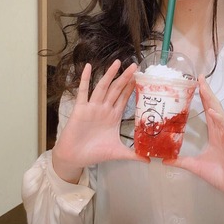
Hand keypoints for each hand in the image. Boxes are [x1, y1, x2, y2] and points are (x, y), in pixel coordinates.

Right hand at [52, 60, 145, 181]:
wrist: (75, 158)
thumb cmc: (94, 153)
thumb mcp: (118, 153)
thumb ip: (133, 154)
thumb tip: (149, 160)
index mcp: (113, 116)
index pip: (124, 98)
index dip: (131, 88)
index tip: (140, 77)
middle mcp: (104, 109)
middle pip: (116, 89)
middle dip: (125, 77)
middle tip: (134, 65)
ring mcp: (92, 107)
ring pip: (103, 87)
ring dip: (109, 75)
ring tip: (117, 63)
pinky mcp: (80, 109)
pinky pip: (83, 92)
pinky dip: (85, 79)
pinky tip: (88, 67)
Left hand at [166, 76, 223, 223]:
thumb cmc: (219, 175)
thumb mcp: (195, 166)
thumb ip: (181, 161)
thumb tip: (163, 160)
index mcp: (215, 133)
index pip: (208, 111)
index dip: (203, 97)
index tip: (196, 84)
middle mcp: (222, 131)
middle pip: (214, 107)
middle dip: (207, 92)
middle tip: (200, 77)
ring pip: (220, 113)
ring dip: (213, 100)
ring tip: (205, 88)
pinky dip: (220, 119)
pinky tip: (212, 112)